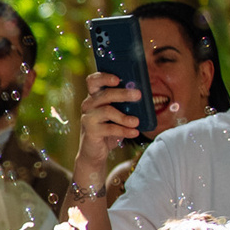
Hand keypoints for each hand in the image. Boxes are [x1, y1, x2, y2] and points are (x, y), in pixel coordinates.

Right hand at [72, 70, 143, 185]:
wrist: (95, 152)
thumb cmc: (109, 129)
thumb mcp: (117, 114)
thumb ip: (124, 104)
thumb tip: (141, 96)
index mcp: (95, 96)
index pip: (93, 80)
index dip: (103, 77)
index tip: (118, 78)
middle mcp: (88, 105)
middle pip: (104, 94)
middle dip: (122, 93)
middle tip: (138, 95)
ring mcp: (88, 118)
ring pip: (107, 110)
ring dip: (124, 116)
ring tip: (136, 121)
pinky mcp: (90, 131)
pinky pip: (109, 128)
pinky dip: (124, 130)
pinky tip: (134, 132)